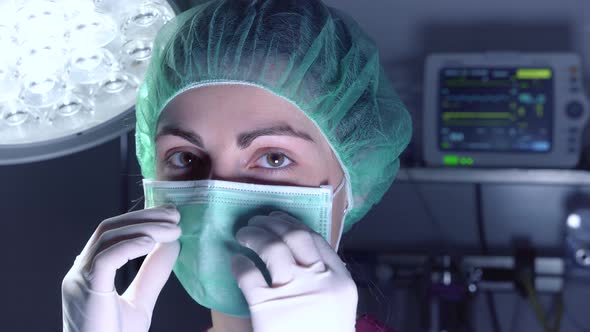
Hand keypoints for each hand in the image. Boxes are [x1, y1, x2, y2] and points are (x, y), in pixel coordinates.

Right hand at [62, 205, 181, 331]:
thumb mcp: (140, 301)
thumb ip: (153, 273)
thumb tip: (172, 244)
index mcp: (90, 271)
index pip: (113, 232)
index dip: (141, 218)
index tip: (170, 214)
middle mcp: (80, 270)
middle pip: (109, 228)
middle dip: (144, 216)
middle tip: (174, 214)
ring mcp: (79, 279)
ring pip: (108, 237)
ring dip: (144, 228)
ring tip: (173, 229)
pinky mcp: (86, 290)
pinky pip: (106, 258)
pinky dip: (130, 246)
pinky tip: (152, 243)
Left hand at [231, 211, 357, 331]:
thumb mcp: (337, 309)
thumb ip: (325, 282)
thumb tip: (303, 256)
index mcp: (341, 282)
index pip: (317, 240)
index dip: (295, 224)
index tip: (281, 219)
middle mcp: (319, 280)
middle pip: (296, 236)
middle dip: (274, 223)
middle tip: (258, 221)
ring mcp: (293, 292)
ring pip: (272, 247)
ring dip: (255, 235)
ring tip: (244, 233)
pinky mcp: (265, 306)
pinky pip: (248, 273)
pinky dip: (239, 263)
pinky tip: (235, 260)